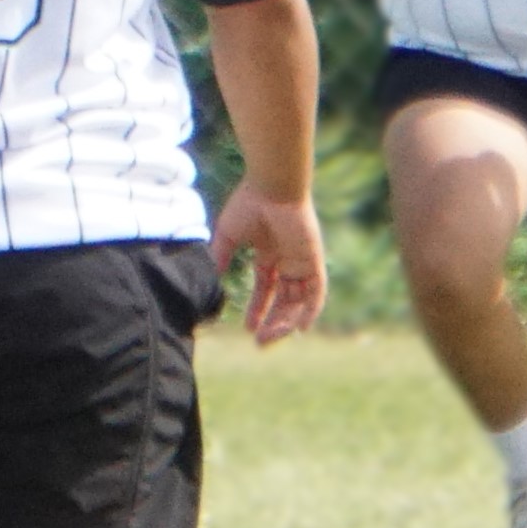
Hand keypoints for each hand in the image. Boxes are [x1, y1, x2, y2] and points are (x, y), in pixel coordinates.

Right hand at [211, 184, 327, 344]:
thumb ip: (220, 257)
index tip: (248, 330)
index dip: (259, 309)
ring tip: (269, 338)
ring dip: (286, 322)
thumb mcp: (228, 236)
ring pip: (299, 300)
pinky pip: (317, 291)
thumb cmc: (248, 204)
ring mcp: (303, 260)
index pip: (267, 288)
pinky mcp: (314, 260)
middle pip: (285, 299)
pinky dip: (311, 310)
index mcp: (270, 252)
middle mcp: (288, 259)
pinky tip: (300, 328)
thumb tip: (209, 279)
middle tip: (260, 342)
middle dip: (273, 322)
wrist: (271, 185)